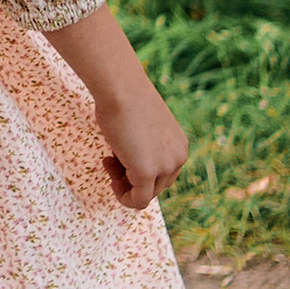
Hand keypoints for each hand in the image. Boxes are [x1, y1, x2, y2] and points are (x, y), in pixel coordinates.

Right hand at [94, 77, 188, 210]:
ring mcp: (165, 166)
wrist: (121, 87)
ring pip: (146, 195)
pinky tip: (112, 181)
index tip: (119, 155)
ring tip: (109, 162)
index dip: (138, 170)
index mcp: (179, 147)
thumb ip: (143, 147)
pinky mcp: (147, 172)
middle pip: (156, 187)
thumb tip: (129, 159)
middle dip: (131, 178)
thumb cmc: (124, 98)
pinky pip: (138, 201)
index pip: (162, 174)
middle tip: (110, 159)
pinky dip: (124, 198)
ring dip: (125, 185)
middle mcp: (178, 158)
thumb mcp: (141, 127)